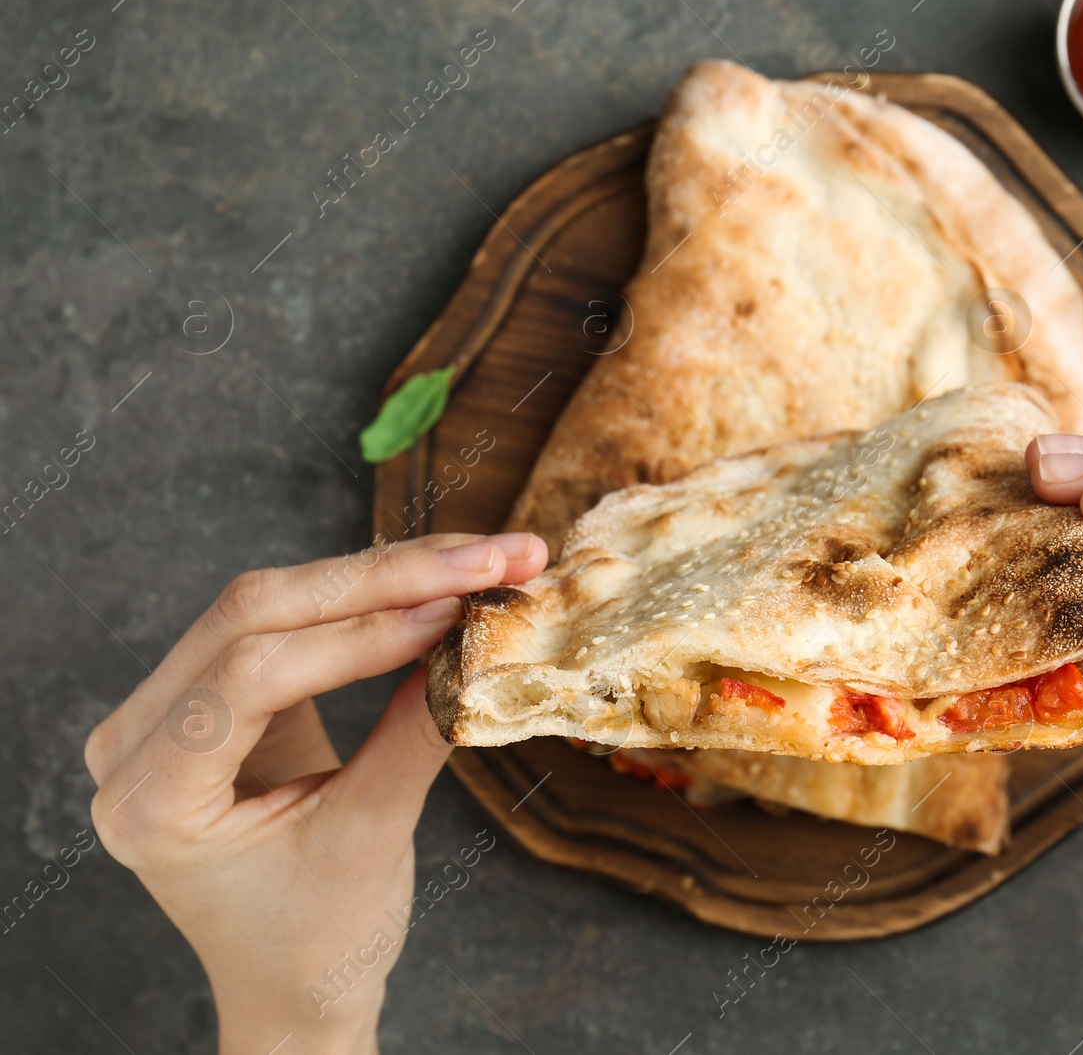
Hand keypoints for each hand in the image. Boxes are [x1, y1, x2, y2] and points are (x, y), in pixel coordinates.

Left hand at [84, 532, 545, 1053]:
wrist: (294, 986)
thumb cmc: (319, 941)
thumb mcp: (371, 839)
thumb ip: (414, 733)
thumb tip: (478, 643)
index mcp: (151, 800)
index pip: (250, 674)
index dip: (361, 631)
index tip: (458, 608)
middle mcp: (133, 745)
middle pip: (253, 614)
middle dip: (383, 578)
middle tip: (489, 556)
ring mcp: (164, 714)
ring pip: (269, 604)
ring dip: (381, 577)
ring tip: (480, 562)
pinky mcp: (208, 697)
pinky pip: (282, 623)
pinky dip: (365, 603)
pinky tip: (433, 587)